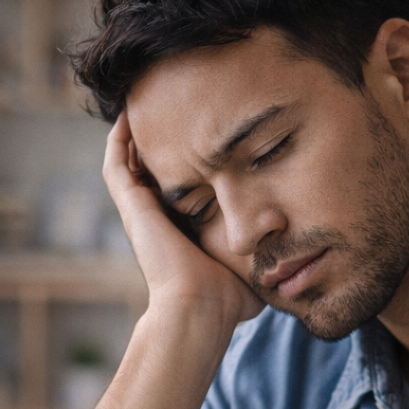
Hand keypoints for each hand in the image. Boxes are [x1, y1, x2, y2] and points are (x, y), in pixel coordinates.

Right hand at [103, 111, 263, 325]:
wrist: (201, 309)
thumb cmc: (229, 301)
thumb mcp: (253, 270)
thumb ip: (267, 257)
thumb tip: (292, 259)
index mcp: (182, 230)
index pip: (180, 188)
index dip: (187, 162)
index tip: (204, 136)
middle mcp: (158, 219)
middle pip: (153, 169)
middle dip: (160, 139)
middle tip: (172, 106)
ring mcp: (141, 213)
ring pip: (129, 162)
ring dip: (135, 133)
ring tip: (144, 99)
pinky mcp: (132, 207)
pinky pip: (116, 164)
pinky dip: (119, 139)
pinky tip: (129, 113)